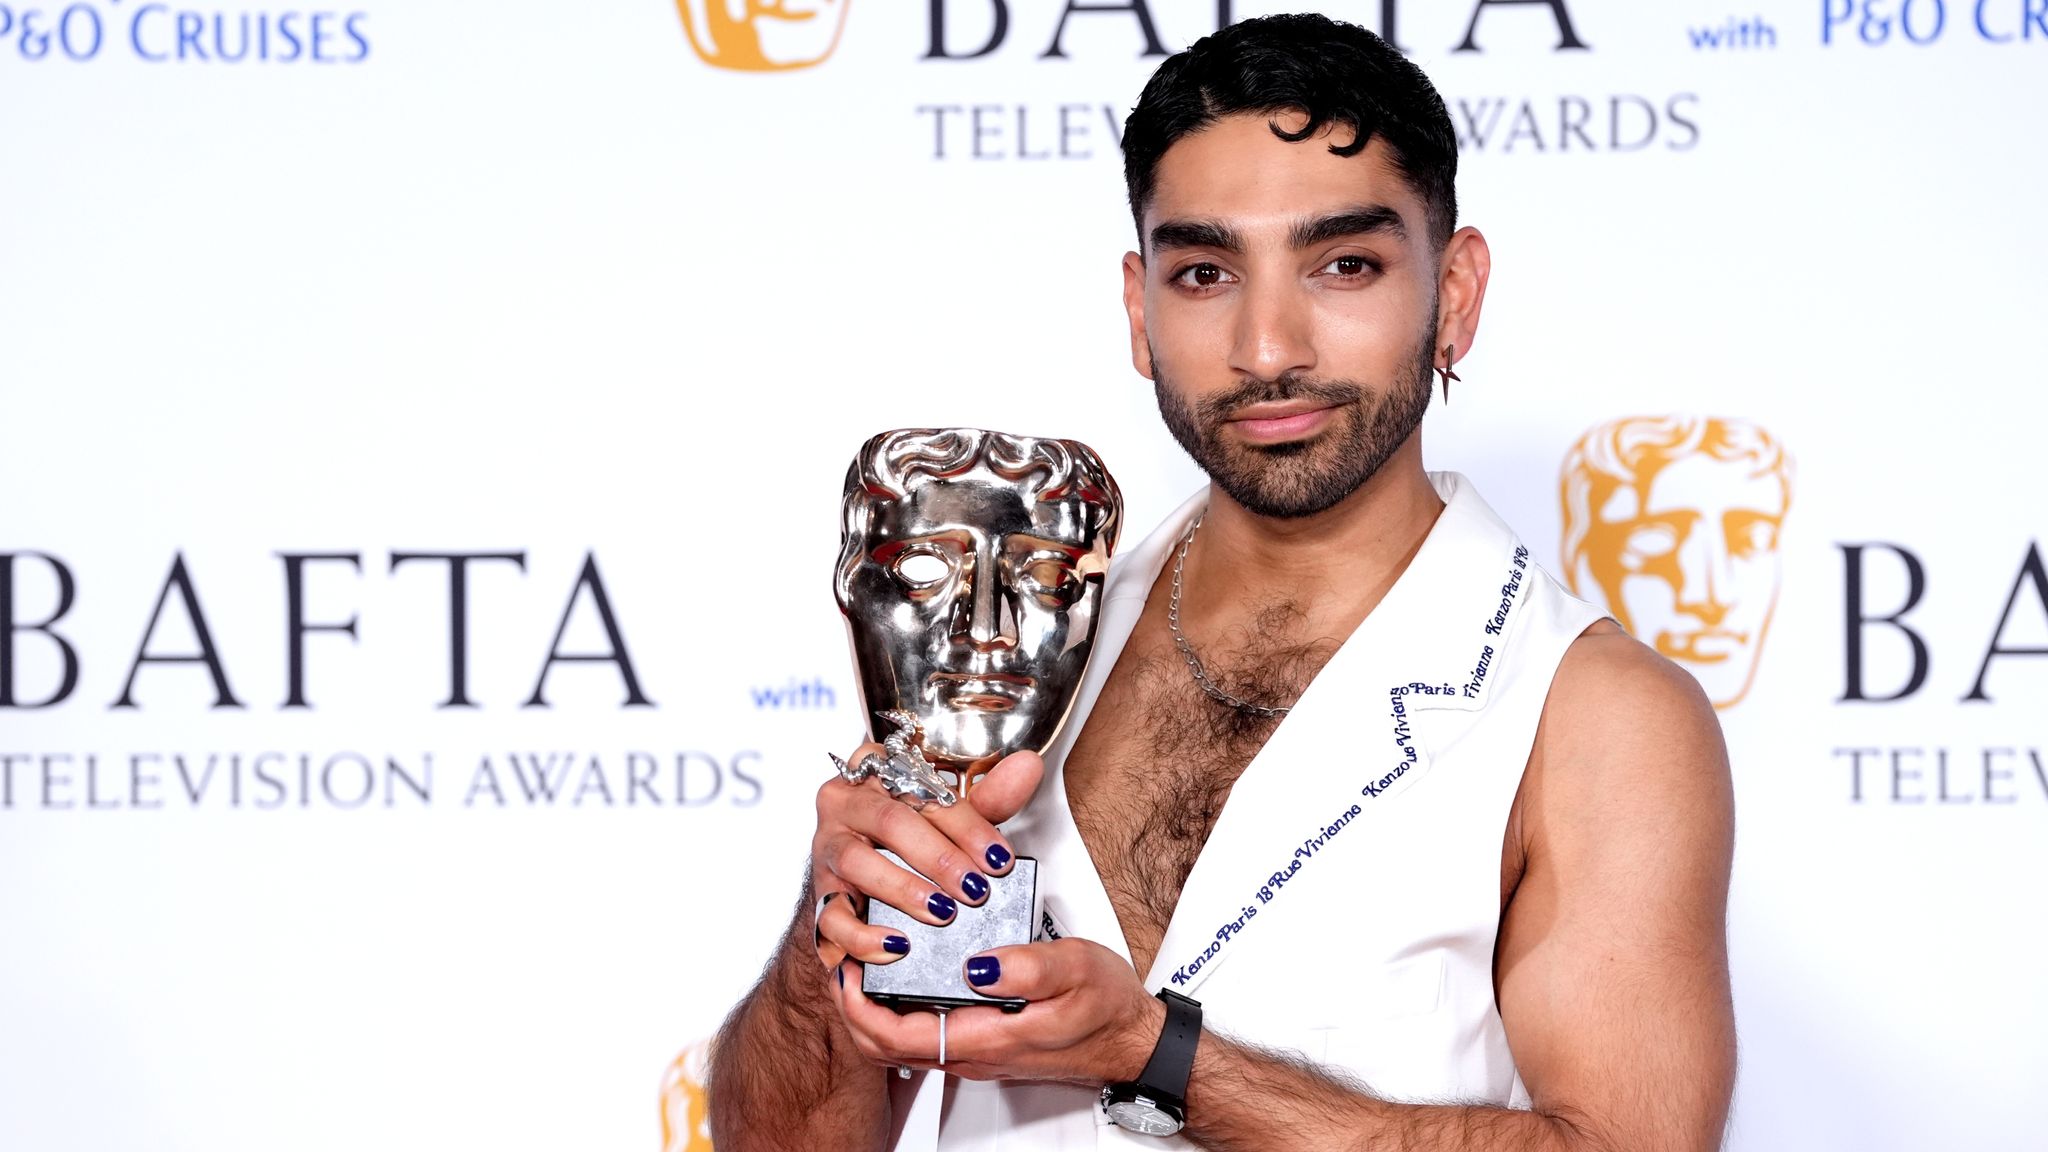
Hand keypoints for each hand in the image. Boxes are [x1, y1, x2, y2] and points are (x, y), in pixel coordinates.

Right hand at [811, 744, 1043, 969]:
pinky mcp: (820, 894)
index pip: (924, 788)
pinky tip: (896, 945)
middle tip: (977, 888)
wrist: (867, 875)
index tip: (999, 857)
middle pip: (891, 821)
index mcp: (877, 769)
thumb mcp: (952, 816)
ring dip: (904, 890)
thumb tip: (1027, 768)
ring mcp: (827, 848)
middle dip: (940, 857)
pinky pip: (832, 916)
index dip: (966, 824)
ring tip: (943, 912)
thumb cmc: (914, 834)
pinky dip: (863, 935)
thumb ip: (988, 799)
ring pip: (859, 863)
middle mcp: (845, 803)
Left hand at [833, 937, 1164, 1086]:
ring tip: (860, 959)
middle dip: (849, 1006)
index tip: (846, 967)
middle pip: (884, 1046)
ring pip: (898, 1042)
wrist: (1130, 1042)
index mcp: (987, 1037)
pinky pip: (920, 1034)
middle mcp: (972, 1052)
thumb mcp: (1075, 970)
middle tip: (839, 958)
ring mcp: (974, 1050)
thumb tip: (978, 963)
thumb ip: (1027, 966)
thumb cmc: (1107, 1009)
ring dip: (868, 1007)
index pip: (897, 1035)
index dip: (859, 1006)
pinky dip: (893, 1008)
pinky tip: (898, 973)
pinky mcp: (981, 1041)